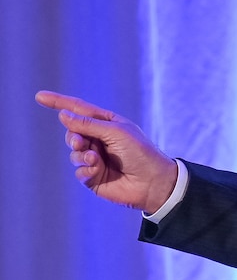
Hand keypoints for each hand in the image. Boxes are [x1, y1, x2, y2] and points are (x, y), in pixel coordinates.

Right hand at [35, 90, 178, 212]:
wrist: (154, 182)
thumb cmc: (141, 153)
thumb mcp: (116, 133)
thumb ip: (88, 125)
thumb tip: (63, 114)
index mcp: (107, 124)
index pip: (79, 110)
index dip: (59, 103)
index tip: (39, 96)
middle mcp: (100, 140)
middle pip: (72, 133)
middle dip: (73, 137)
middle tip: (81, 143)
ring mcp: (96, 159)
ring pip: (73, 153)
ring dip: (80, 155)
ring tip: (94, 158)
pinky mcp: (94, 177)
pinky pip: (79, 171)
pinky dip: (85, 169)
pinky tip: (96, 170)